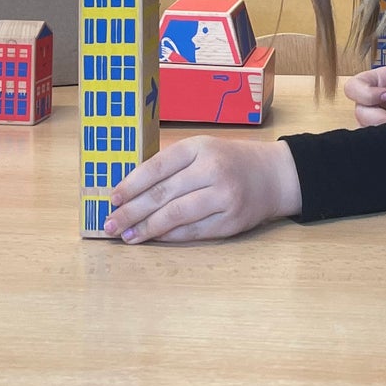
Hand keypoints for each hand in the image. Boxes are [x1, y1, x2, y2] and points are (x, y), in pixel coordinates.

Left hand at [103, 137, 300, 243]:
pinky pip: (192, 232)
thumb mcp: (203, 149)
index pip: (157, 167)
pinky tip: (153, 238)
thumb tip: (129, 188)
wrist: (275, 175)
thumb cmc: (231, 160)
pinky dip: (169, 236)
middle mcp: (212, 170)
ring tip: (126, 236)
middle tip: (110, 224)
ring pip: (175, 216)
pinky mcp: (231, 222)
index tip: (112, 198)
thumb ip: (172, 164)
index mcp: (200, 147)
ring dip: (146, 228)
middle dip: (131, 212)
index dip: (131, 185)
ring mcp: (223, 197)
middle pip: (162, 194)